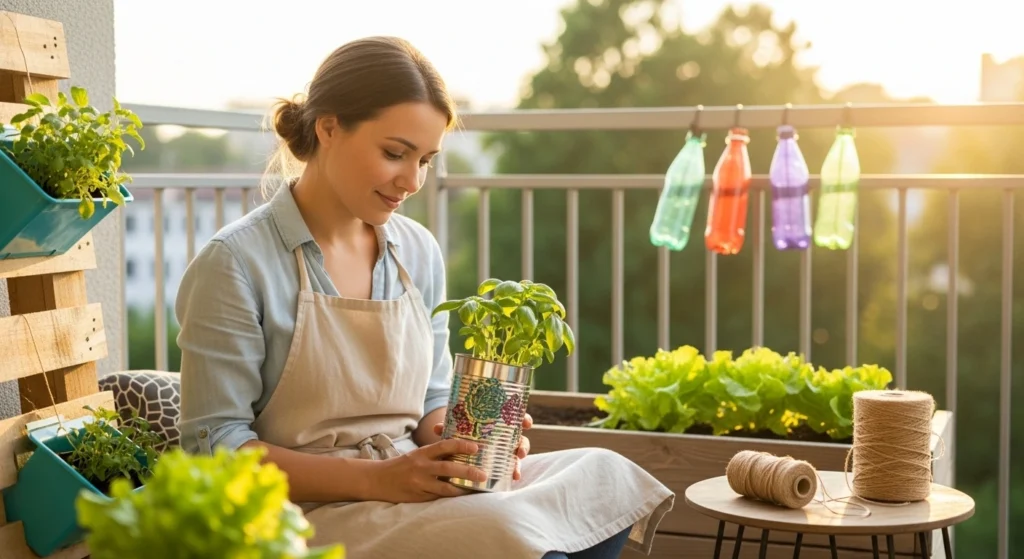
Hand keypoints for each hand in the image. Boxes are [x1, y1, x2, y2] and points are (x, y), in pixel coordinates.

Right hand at [364, 439, 486, 502]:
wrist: (378, 480)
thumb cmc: (402, 466)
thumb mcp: (416, 454)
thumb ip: (435, 451)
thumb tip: (458, 446)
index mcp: (422, 453)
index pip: (444, 445)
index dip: (461, 445)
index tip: (476, 447)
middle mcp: (422, 467)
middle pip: (448, 467)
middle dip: (468, 470)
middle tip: (483, 474)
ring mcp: (420, 483)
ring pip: (445, 486)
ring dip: (462, 487)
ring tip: (476, 487)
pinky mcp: (419, 496)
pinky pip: (439, 496)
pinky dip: (451, 496)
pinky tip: (461, 495)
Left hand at [431, 412, 532, 480]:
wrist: (464, 450)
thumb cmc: (464, 435)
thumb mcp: (458, 431)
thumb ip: (450, 430)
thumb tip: (437, 428)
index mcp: (498, 424)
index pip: (514, 418)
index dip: (523, 419)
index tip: (526, 422)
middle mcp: (506, 436)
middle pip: (520, 437)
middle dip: (523, 443)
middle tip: (519, 450)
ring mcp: (507, 450)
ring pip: (519, 452)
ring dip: (520, 458)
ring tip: (517, 465)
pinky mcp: (504, 463)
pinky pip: (512, 467)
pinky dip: (514, 471)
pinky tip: (514, 477)